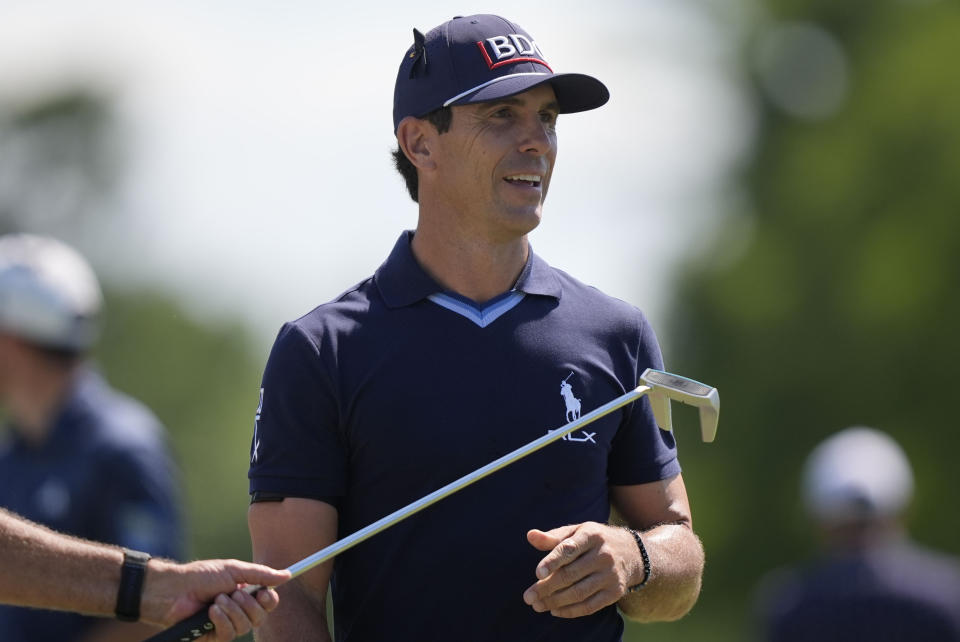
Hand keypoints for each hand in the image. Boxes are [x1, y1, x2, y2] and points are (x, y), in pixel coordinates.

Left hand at [142, 558, 290, 639]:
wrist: (174, 590)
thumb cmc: (201, 575)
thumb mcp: (234, 570)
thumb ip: (261, 574)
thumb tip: (287, 574)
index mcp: (245, 593)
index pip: (268, 603)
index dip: (269, 600)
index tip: (265, 593)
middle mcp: (238, 610)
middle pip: (260, 617)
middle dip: (249, 605)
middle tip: (235, 593)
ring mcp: (226, 624)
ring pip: (245, 626)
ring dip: (233, 611)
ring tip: (217, 600)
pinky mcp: (213, 636)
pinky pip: (229, 634)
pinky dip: (222, 620)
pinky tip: (211, 612)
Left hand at [522, 522, 640, 617]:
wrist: (632, 552)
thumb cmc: (594, 541)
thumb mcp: (577, 532)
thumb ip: (553, 537)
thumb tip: (530, 536)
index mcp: (591, 535)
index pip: (569, 549)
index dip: (553, 561)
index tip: (537, 573)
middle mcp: (603, 554)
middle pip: (570, 574)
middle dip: (546, 587)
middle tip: (528, 597)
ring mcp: (611, 575)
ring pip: (579, 593)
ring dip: (555, 602)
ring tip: (537, 605)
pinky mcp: (615, 592)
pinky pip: (590, 606)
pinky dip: (570, 611)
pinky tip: (555, 611)